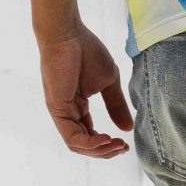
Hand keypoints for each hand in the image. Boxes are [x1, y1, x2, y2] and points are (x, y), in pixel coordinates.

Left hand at [37, 24, 132, 157]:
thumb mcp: (109, 83)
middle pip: (84, 145)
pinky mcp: (57, 109)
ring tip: (116, 145)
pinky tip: (105, 139)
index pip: (91, 135)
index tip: (126, 143)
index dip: (108, 144)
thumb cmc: (86, 52)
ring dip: (99, 151)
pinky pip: (71, 136)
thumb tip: (128, 128)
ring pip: (77, 145)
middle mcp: (68, 114)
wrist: (69, 34)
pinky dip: (89, 144)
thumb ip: (116, 105)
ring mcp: (61, 113)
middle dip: (105, 151)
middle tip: (123, 148)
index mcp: (78, 108)